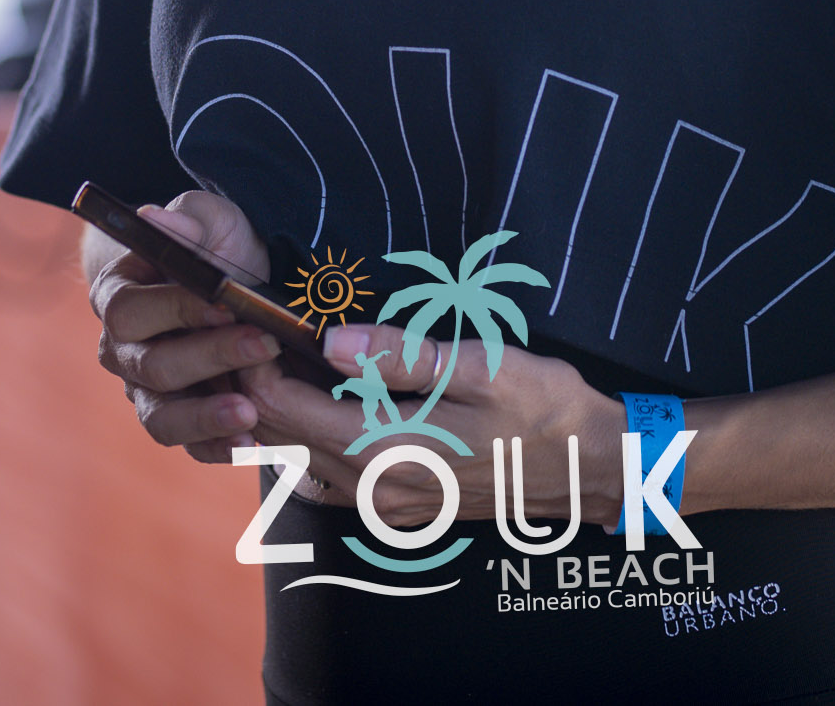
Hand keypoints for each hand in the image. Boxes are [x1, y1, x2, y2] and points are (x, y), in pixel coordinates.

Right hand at [88, 191, 283, 462]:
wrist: (237, 287)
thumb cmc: (217, 248)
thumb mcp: (212, 222)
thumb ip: (189, 220)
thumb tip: (155, 218)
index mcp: (117, 297)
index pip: (131, 310)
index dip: (177, 308)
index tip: (227, 303)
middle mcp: (122, 351)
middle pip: (151, 366)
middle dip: (210, 355)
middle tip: (264, 344)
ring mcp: (146, 392)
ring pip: (161, 417)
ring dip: (206, 417)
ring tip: (249, 415)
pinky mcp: (177, 421)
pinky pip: (188, 447)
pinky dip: (218, 448)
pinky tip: (251, 445)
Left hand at [242, 324, 621, 526]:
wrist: (589, 469)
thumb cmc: (542, 410)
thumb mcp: (481, 367)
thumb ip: (402, 356)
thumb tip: (332, 340)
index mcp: (388, 450)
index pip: (289, 411)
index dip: (256, 367)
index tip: (246, 324)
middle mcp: (375, 489)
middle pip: (284, 439)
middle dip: (258, 388)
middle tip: (249, 334)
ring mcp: (386, 506)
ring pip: (301, 462)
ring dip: (280, 416)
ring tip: (277, 362)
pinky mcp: (399, 511)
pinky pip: (329, 480)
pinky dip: (310, 443)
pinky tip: (321, 408)